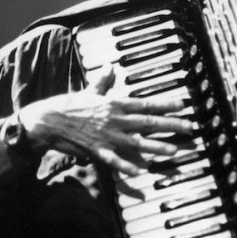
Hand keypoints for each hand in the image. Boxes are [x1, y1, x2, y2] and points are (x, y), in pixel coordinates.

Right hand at [18, 64, 192, 174]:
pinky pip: (116, 160)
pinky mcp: (98, 150)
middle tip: (189, 128)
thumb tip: (111, 66)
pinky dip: (127, 165)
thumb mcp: (89, 91)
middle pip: (148, 122)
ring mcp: (108, 136)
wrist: (47, 121)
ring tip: (175, 150)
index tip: (183, 105)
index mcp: (115, 103)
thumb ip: (103, 81)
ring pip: (138, 142)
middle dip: (171, 125)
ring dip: (158, 146)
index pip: (146, 103)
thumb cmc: (69, 105)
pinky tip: (141, 171)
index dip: (166, 104)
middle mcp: (115, 119)